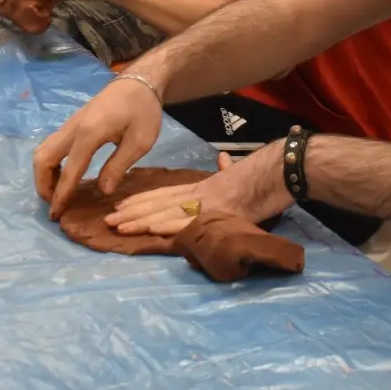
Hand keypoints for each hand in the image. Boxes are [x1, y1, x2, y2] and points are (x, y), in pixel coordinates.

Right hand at [34, 77, 166, 219]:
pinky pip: (52, 145)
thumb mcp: (140, 141)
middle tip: (54, 204)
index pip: (69, 170)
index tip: (56, 214)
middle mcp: (73, 128)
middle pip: (43, 158)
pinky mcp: (73, 123)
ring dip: (44, 173)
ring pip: (44, 150)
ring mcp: (71, 124)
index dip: (61, 194)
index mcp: (89, 133)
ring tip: (57, 193)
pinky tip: (65, 175)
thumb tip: (102, 190)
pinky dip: (51, 163)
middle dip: (43, 184)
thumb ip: (119, 165)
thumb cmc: (143, 110)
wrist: (139, 82)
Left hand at [106, 143, 294, 235]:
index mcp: (206, 186)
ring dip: (140, 220)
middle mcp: (202, 194)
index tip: (122, 205)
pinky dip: (168, 224)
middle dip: (132, 211)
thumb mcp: (240, 170)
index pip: (167, 193)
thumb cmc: (266, 173)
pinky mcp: (220, 213)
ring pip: (167, 211)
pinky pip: (189, 221)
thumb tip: (222, 161)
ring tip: (117, 226)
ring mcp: (209, 204)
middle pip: (160, 202)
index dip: (143, 199)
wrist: (283, 168)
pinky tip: (150, 228)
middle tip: (107, 219)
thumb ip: (227, 169)